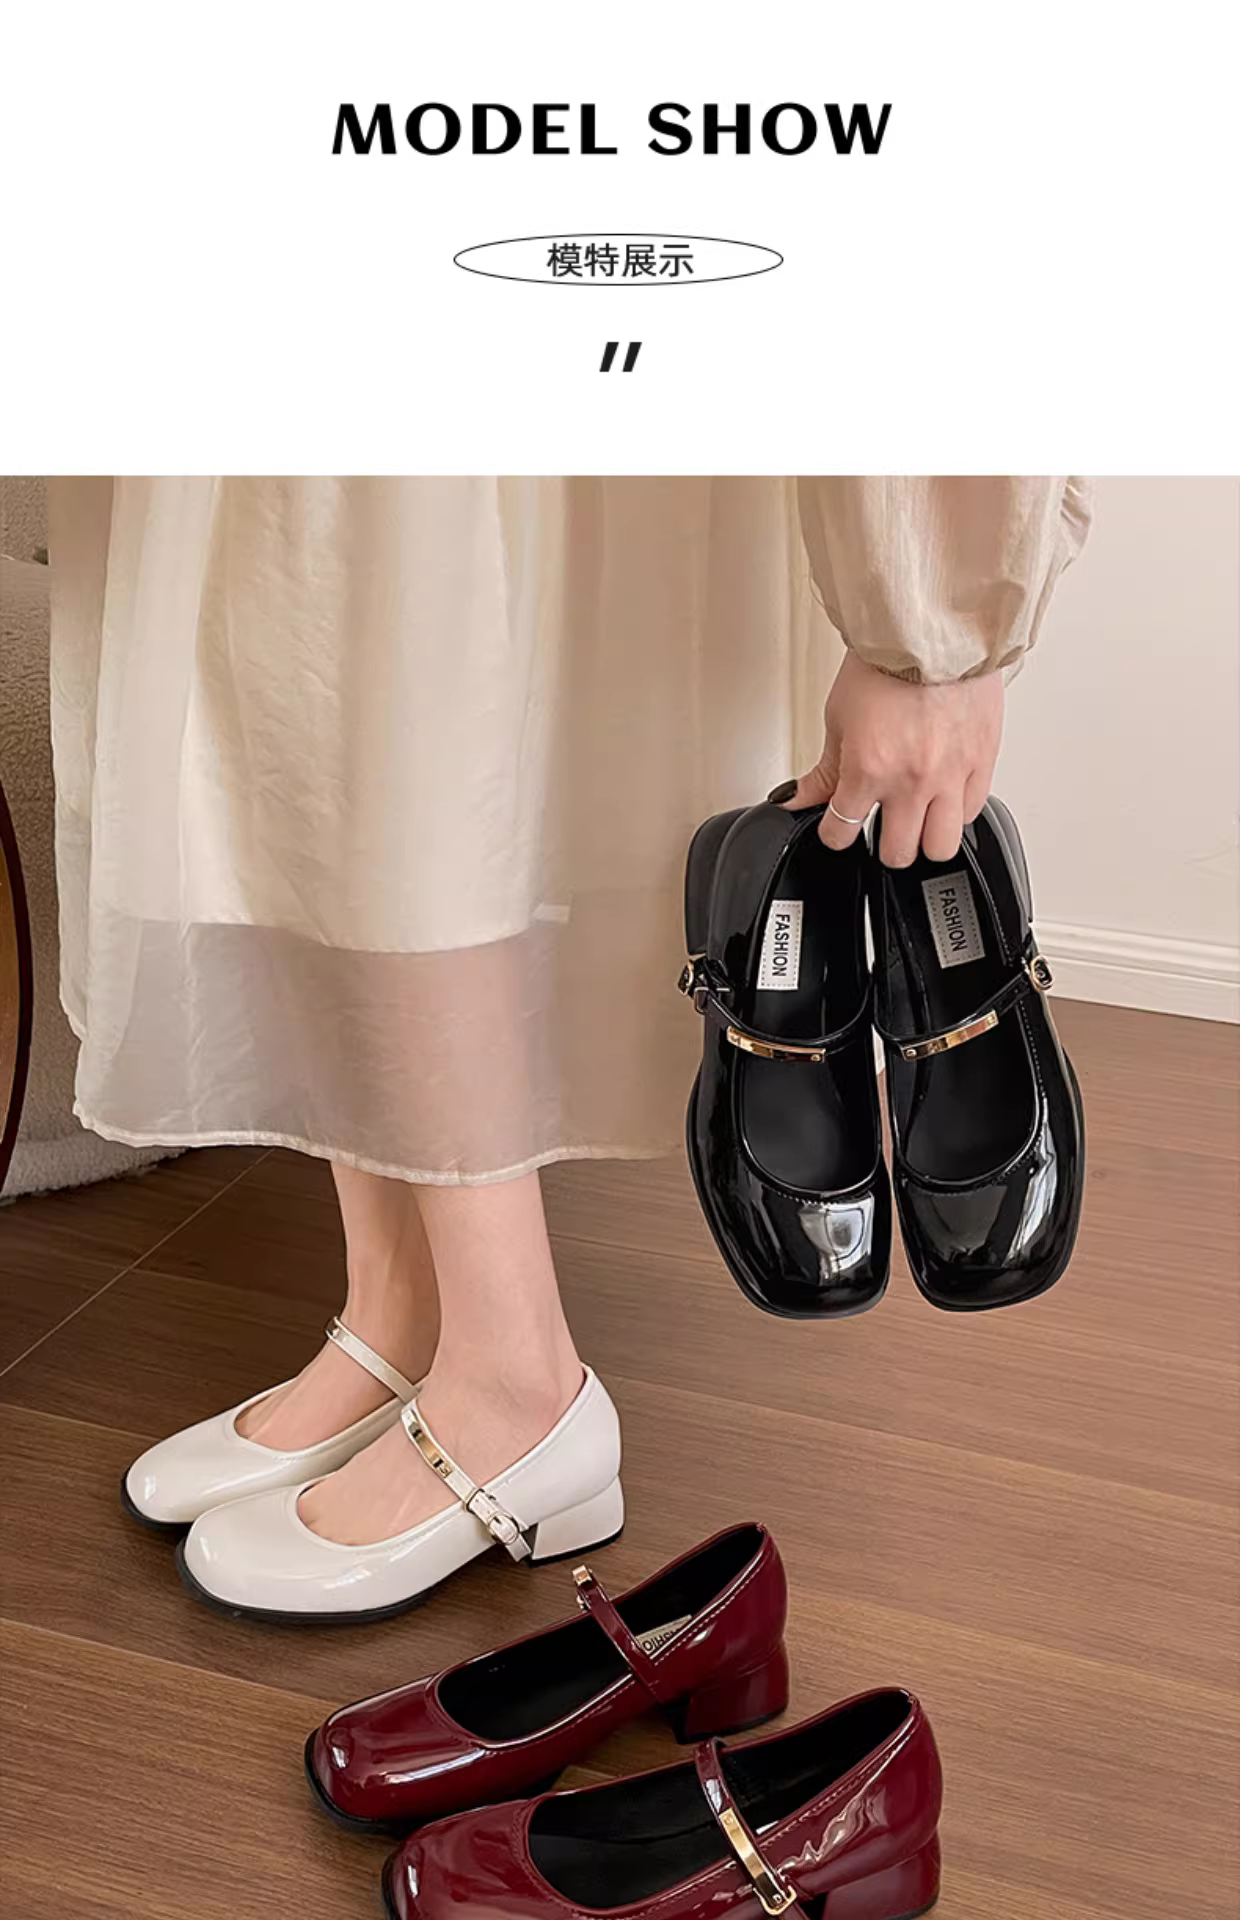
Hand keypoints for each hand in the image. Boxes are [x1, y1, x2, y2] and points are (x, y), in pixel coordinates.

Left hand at [781, 652, 1003, 866]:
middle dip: (881, 845)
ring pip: (940, 846)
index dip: (834, 835)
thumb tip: (799, 798)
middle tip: (878, 827)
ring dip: (923, 839)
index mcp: (869, 770)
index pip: (843, 832)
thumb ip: (824, 770)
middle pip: (897, 853)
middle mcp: (912, 781)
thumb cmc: (887, 662)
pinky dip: (955, 813)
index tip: (836, 828)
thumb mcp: (839, 717)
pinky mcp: (983, 763)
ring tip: (915, 821)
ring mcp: (951, 776)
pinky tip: (943, 797)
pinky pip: (972, 812)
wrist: (934, 630)